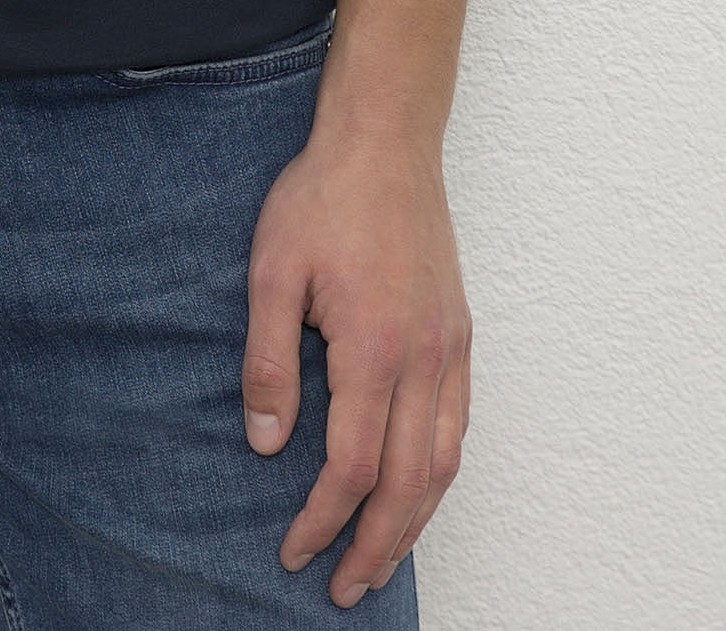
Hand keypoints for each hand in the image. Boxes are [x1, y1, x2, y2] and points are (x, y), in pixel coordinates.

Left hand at [241, 120, 470, 606]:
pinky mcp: (459, 335)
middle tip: (342, 589)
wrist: (384, 140)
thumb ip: (269, 361)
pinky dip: (439, 475)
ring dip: (413, 523)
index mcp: (374, 348)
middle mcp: (423, 359)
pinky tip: (414, 491)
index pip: (352, 467)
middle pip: (407, 485)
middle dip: (374, 548)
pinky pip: (459, 426)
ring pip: (444, 465)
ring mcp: (450, 349)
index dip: (322, 521)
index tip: (292, 550)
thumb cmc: (322, 198)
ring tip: (379, 560)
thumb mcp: (271, 270)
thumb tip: (266, 444)